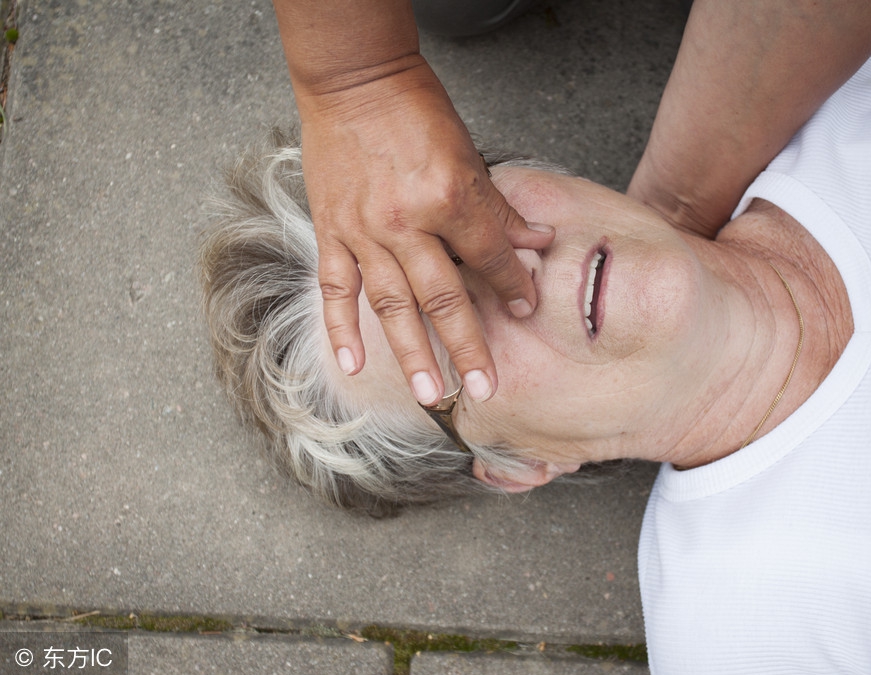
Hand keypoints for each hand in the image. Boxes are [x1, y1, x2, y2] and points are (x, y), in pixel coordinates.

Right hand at [297, 57, 553, 404]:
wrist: (354, 80)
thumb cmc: (416, 109)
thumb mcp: (470, 153)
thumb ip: (499, 206)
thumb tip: (536, 242)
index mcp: (448, 196)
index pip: (490, 256)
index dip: (513, 285)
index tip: (526, 309)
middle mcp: (406, 221)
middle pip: (444, 297)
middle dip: (467, 348)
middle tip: (483, 390)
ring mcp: (364, 230)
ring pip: (393, 305)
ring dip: (412, 354)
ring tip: (430, 395)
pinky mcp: (332, 231)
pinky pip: (337, 289)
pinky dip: (342, 328)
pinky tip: (355, 365)